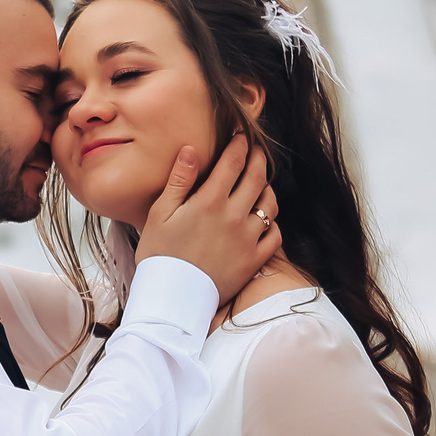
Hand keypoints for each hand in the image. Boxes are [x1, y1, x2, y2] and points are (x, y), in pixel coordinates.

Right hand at [133, 136, 279, 303]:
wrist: (172, 298)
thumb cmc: (160, 254)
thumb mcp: (160, 213)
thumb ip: (179, 180)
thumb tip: (191, 150)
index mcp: (210, 201)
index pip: (233, 163)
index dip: (239, 146)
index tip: (241, 137)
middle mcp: (234, 216)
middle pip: (256, 178)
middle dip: (258, 160)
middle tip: (256, 152)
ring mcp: (248, 239)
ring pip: (270, 205)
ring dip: (267, 189)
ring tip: (260, 185)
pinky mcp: (254, 260)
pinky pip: (275, 235)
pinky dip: (272, 224)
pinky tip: (264, 221)